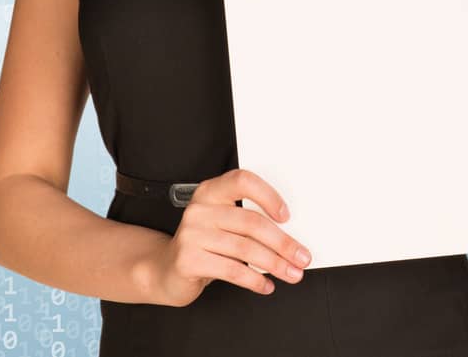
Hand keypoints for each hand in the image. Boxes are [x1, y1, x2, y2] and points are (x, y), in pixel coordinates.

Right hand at [139, 168, 311, 306]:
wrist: (165, 270)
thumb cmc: (204, 244)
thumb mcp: (224, 224)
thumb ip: (248, 221)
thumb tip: (291, 237)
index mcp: (211, 191)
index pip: (243, 181)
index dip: (268, 196)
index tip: (287, 216)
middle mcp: (199, 210)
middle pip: (251, 223)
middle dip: (283, 243)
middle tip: (302, 257)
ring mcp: (191, 235)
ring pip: (245, 249)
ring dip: (275, 264)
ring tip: (291, 273)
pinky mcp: (188, 260)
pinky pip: (231, 270)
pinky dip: (254, 280)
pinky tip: (266, 285)